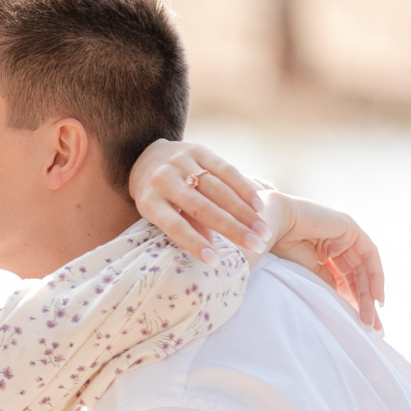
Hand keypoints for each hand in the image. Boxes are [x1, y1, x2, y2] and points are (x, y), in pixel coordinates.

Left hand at [129, 139, 274, 262]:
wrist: (148, 156)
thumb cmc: (157, 196)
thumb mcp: (160, 214)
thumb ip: (185, 227)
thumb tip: (212, 251)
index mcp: (150, 201)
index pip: (174, 225)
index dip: (195, 243)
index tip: (214, 261)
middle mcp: (164, 179)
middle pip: (202, 208)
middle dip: (231, 228)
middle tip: (255, 245)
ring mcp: (182, 162)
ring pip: (218, 189)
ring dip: (244, 212)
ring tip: (263, 231)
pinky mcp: (199, 150)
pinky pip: (226, 170)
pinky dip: (244, 189)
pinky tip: (258, 206)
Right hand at [261, 191, 385, 328]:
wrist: (270, 225)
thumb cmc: (277, 245)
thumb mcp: (306, 272)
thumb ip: (325, 282)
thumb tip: (341, 299)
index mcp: (320, 252)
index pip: (342, 280)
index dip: (351, 302)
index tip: (357, 325)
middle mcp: (334, 242)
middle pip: (356, 277)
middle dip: (363, 303)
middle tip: (369, 328)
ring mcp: (343, 234)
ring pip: (363, 269)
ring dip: (368, 295)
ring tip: (369, 320)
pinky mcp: (350, 228)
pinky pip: (369, 255)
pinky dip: (375, 276)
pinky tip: (376, 297)